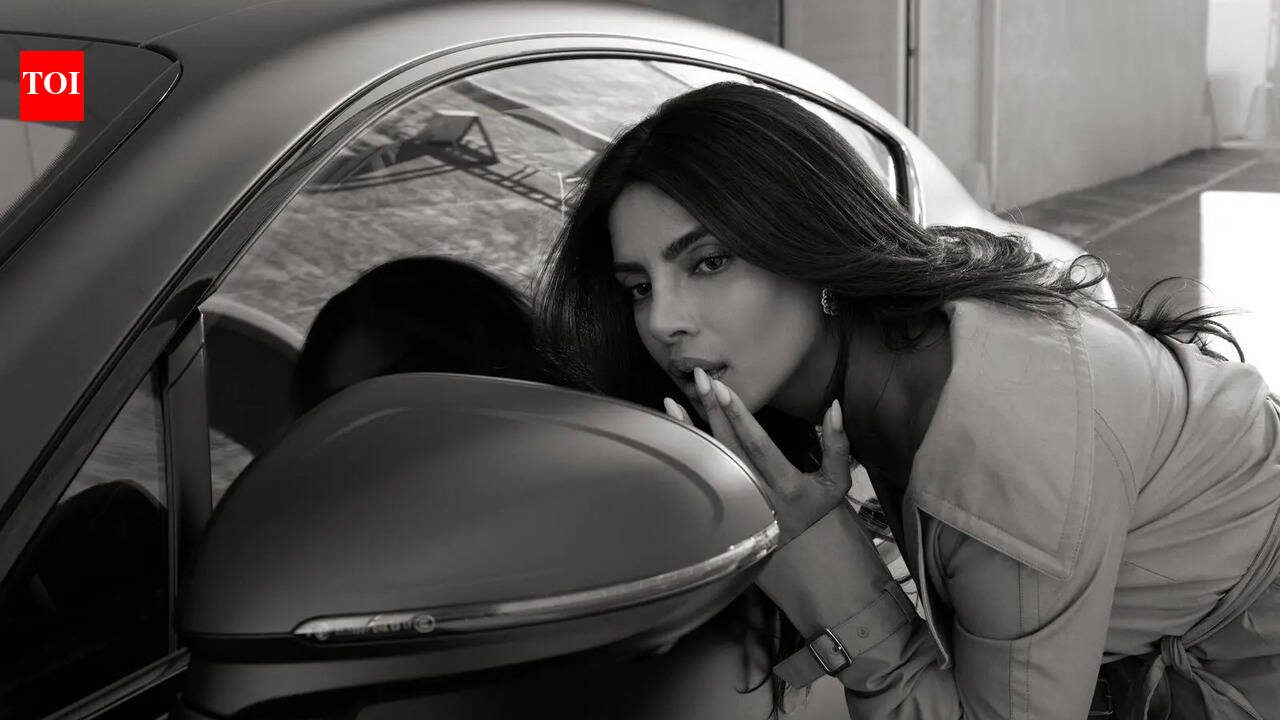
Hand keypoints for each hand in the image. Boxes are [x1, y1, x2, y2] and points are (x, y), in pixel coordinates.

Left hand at [663, 367, 852, 543]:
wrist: (793, 548)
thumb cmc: (813, 505)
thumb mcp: (835, 483)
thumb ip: (838, 446)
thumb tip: (835, 406)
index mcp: (786, 487)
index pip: (758, 446)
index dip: (739, 418)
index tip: (723, 390)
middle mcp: (755, 494)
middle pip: (728, 448)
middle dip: (713, 411)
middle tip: (701, 378)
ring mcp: (733, 501)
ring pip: (707, 460)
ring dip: (690, 428)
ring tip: (674, 398)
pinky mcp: (718, 501)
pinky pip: (697, 470)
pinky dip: (684, 445)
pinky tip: (671, 423)